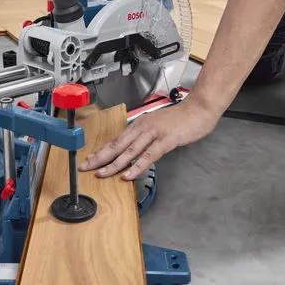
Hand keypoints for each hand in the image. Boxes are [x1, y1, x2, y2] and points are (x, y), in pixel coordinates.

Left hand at [78, 95, 219, 180]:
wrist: (198, 110)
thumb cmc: (180, 119)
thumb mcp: (157, 126)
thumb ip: (145, 136)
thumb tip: (133, 148)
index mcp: (139, 124)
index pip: (116, 140)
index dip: (102, 151)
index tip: (90, 159)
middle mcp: (143, 127)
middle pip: (117, 145)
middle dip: (100, 157)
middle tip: (86, 166)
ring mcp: (153, 133)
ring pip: (129, 151)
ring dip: (113, 164)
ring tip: (102, 173)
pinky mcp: (165, 141)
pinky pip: (148, 156)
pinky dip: (136, 166)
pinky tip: (127, 175)